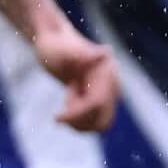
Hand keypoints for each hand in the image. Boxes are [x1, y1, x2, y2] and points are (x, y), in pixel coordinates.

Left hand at [30, 14, 118, 133]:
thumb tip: (106, 52)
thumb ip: (84, 54)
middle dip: (80, 121)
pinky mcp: (101, 98)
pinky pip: (96, 121)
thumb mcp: (63, 51)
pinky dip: (81, 121)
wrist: (54, 42)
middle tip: (60, 113)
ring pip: (101, 125)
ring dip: (80, 123)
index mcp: (107, 73)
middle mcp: (113, 84)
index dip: (77, 114)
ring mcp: (109, 93)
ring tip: (66, 104)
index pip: (97, 104)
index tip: (56, 117)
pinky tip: (69, 104)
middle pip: (102, 120)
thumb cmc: (55, 46)